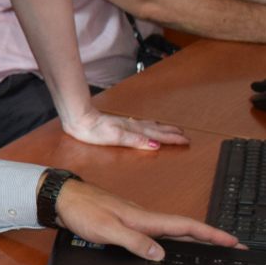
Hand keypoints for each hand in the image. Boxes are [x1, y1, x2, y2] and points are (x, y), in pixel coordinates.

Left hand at [52, 178, 238, 260]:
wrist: (62, 199)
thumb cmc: (83, 211)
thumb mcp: (107, 230)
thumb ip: (134, 242)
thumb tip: (161, 254)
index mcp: (145, 218)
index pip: (186, 226)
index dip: (211, 234)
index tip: (234, 242)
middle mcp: (146, 218)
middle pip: (186, 229)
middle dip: (211, 238)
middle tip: (233, 249)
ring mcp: (138, 221)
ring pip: (173, 231)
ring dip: (194, 240)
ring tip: (213, 250)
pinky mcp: (129, 224)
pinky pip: (159, 233)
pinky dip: (173, 241)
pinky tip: (172, 249)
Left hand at [57, 107, 188, 150]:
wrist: (79, 120)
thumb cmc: (95, 130)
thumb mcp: (117, 138)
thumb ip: (137, 140)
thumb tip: (156, 145)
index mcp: (135, 130)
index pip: (158, 136)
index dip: (172, 139)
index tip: (186, 141)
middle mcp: (133, 125)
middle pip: (157, 129)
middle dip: (172, 133)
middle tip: (185, 135)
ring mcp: (126, 124)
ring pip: (150, 126)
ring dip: (163, 128)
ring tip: (172, 129)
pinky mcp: (119, 124)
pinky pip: (141, 125)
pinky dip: (150, 126)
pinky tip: (147, 126)